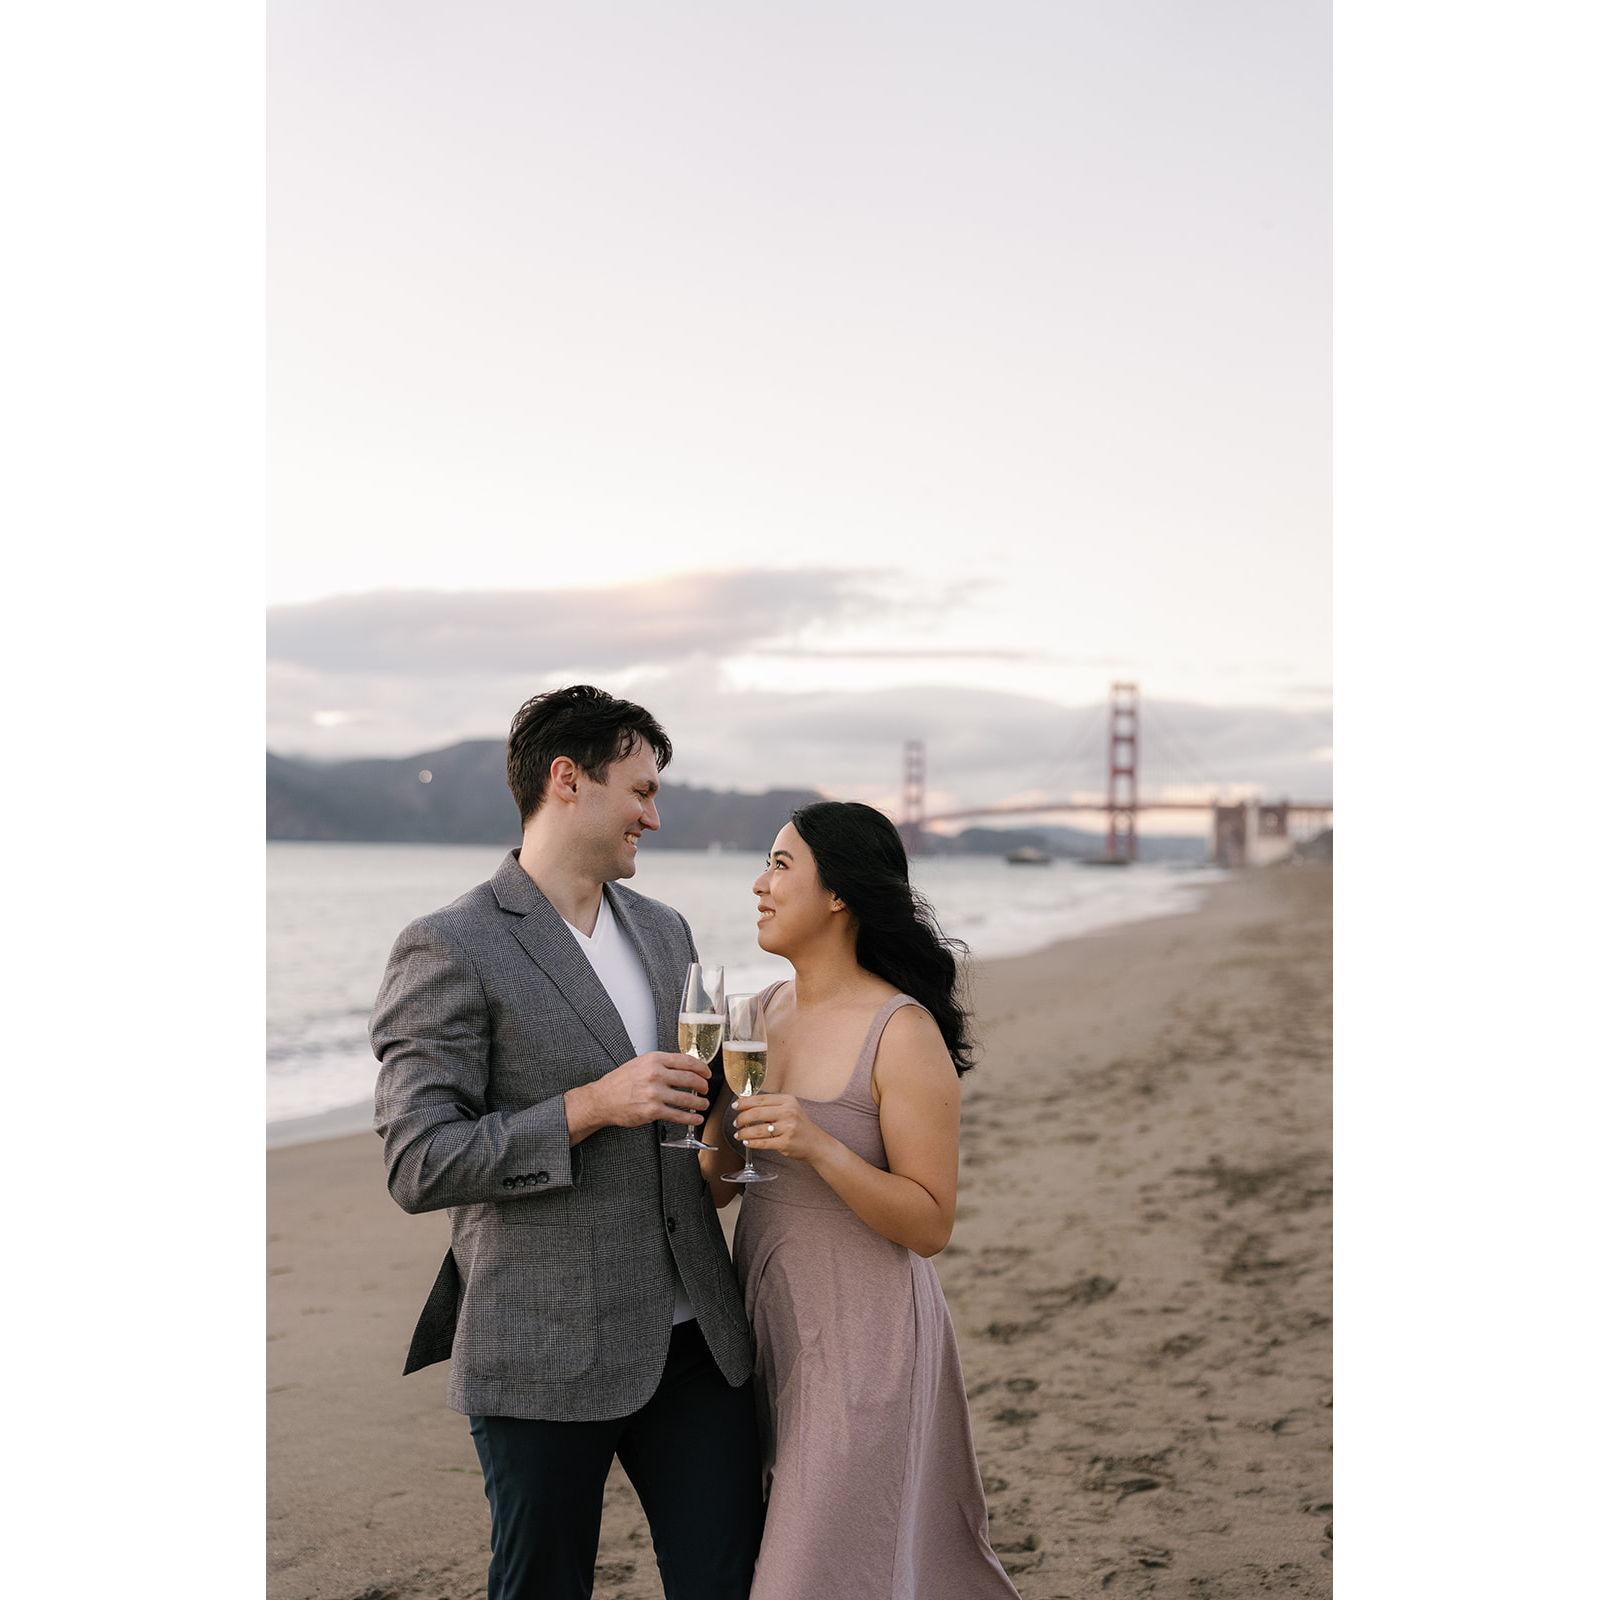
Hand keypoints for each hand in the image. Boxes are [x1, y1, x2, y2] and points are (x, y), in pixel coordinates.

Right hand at [585, 1052, 711, 1130]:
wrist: (602, 1099)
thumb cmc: (620, 1082)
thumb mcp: (640, 1063)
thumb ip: (660, 1064)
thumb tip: (683, 1067)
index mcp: (654, 1060)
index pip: (686, 1061)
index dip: (701, 1068)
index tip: (707, 1073)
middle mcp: (655, 1074)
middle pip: (690, 1079)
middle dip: (702, 1085)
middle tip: (706, 1089)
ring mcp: (655, 1093)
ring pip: (686, 1098)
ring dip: (699, 1103)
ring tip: (703, 1104)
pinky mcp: (652, 1111)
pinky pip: (677, 1115)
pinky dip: (690, 1118)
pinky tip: (695, 1118)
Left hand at [731, 1093, 823, 1163]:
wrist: (815, 1143)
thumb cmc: (799, 1125)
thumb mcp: (790, 1108)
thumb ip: (771, 1105)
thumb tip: (746, 1103)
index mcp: (787, 1101)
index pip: (760, 1099)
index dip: (744, 1102)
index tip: (735, 1106)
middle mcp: (788, 1113)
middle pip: (756, 1113)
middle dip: (742, 1118)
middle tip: (736, 1122)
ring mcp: (787, 1128)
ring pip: (757, 1130)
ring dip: (744, 1133)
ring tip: (739, 1134)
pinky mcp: (785, 1143)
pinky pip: (762, 1143)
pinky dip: (751, 1143)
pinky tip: (746, 1142)